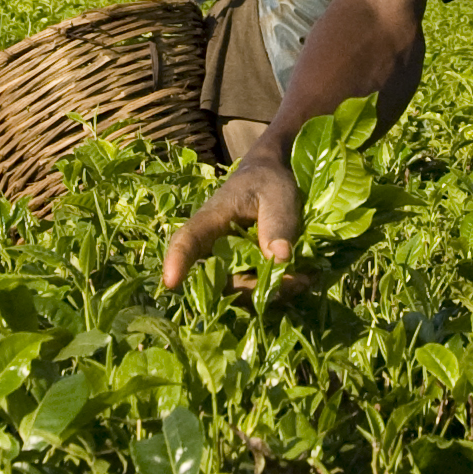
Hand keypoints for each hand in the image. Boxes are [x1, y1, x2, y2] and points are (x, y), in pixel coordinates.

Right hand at [164, 151, 300, 290]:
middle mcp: (210, 245)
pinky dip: (272, 291)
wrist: (269, 179)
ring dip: (265, 293)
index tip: (170, 282)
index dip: (177, 261)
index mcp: (211, 219)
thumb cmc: (269, 181)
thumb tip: (279, 259)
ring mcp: (223, 262)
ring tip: (302, 280)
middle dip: (251, 289)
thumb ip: (277, 223)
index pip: (187, 240)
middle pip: (215, 279)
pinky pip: (249, 290)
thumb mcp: (278, 195)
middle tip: (294, 281)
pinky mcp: (238, 272)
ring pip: (234, 291)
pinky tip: (299, 281)